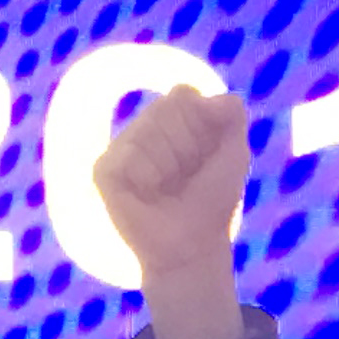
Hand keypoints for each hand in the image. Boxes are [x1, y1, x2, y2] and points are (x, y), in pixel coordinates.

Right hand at [96, 86, 252, 338]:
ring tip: (167, 188)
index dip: (203, 127)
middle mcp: (142, 128)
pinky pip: (129, 155)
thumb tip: (209, 96)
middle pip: (166, 107)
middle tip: (187, 176)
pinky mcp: (103, 170)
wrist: (194, 244)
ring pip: (147, 129)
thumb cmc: (212, 200)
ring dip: (170, 165)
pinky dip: (148, 177)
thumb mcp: (234, 152)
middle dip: (189, 145)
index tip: (207, 156)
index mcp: (171, 117)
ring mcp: (120, 147)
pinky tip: (147, 195)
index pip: (183, 93)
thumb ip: (231, 114)